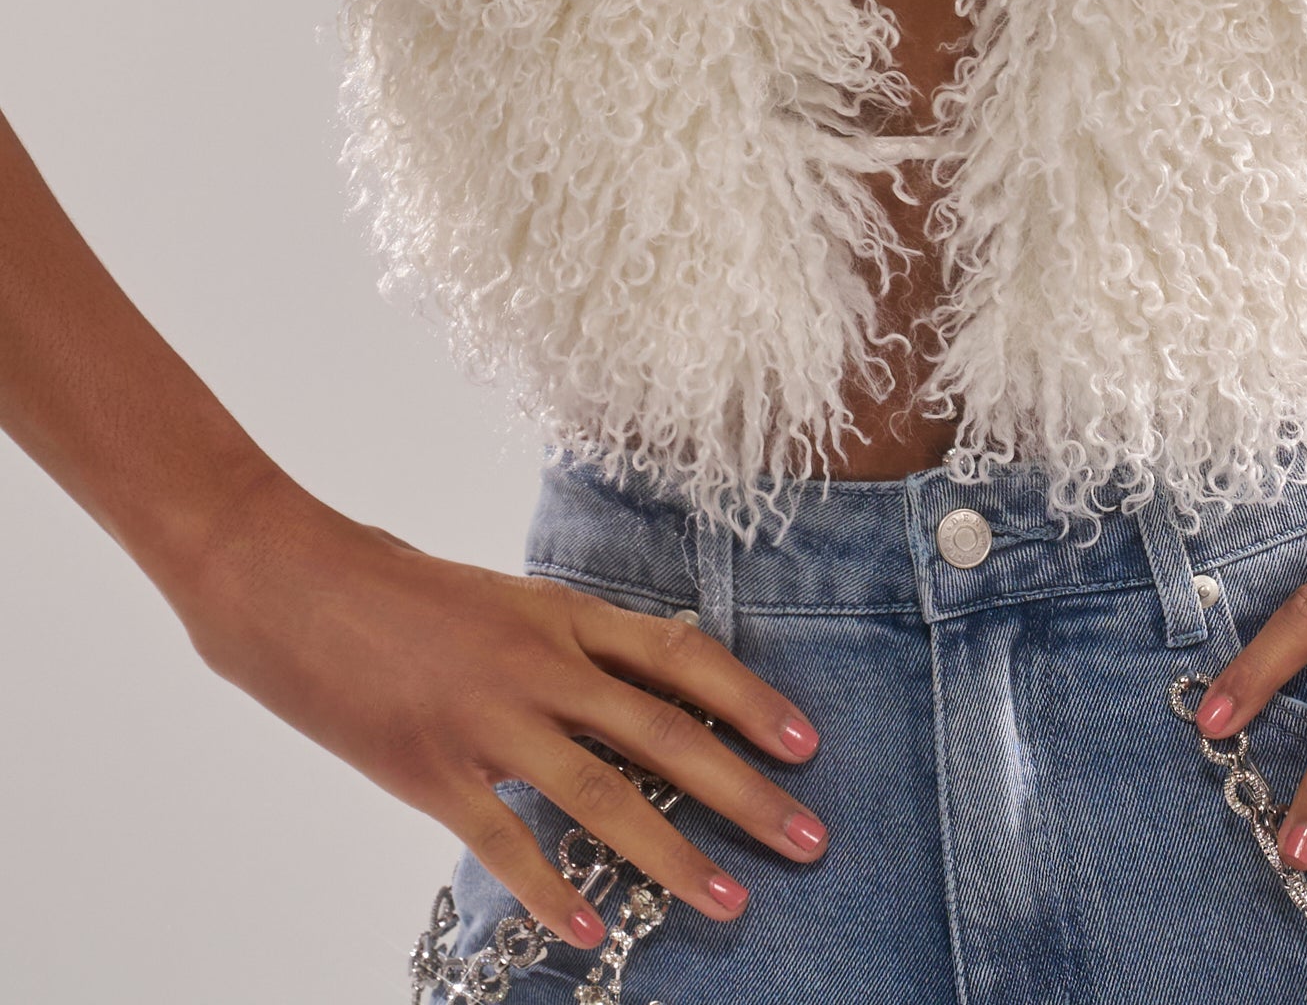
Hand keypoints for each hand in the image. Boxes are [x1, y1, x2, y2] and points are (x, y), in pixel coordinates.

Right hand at [181, 472, 827, 950]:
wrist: (292, 579)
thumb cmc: (395, 588)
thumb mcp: (499, 601)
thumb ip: (563, 641)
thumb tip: (632, 682)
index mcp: (561, 613)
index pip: (680, 657)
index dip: (750, 700)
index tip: (806, 743)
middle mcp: (541, 664)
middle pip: (666, 734)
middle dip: (745, 792)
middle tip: (809, 840)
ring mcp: (488, 720)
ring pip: (604, 796)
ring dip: (673, 856)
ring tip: (730, 902)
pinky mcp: (431, 770)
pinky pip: (507, 840)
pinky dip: (551, 890)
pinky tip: (588, 931)